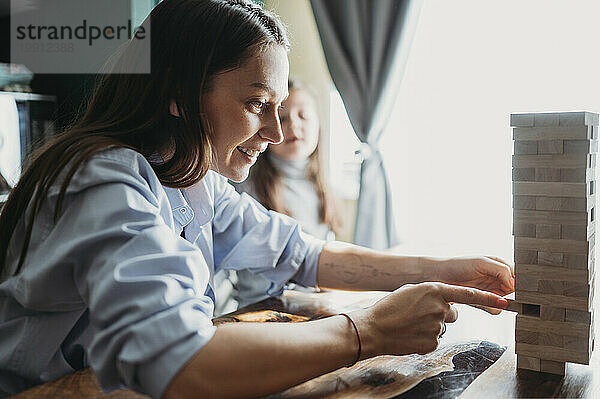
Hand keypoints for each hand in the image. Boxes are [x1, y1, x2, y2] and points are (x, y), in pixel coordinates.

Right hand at [353, 282, 507, 357]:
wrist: (374, 328)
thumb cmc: (390, 307)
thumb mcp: (412, 290)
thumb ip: (432, 293)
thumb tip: (447, 303)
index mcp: (434, 290)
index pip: (468, 294)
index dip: (487, 298)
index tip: (504, 301)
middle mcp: (440, 308)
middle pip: (452, 312)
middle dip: (441, 313)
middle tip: (419, 314)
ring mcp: (437, 326)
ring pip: (443, 326)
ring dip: (431, 326)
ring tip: (411, 324)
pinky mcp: (433, 342)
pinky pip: (435, 339)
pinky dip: (425, 337)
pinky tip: (411, 335)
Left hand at [432, 256, 513, 314]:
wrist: (436, 276)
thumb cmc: (456, 265)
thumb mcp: (481, 263)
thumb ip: (501, 270)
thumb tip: (513, 283)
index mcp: (499, 265)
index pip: (518, 275)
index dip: (518, 282)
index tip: (513, 288)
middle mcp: (496, 277)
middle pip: (514, 290)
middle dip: (508, 294)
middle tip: (499, 293)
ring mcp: (489, 289)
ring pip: (504, 301)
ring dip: (498, 302)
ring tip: (488, 295)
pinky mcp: (482, 300)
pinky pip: (493, 308)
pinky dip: (491, 308)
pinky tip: (482, 302)